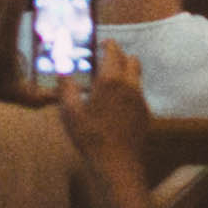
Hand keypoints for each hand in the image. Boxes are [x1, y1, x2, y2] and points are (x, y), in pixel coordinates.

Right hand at [55, 41, 153, 181]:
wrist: (117, 163)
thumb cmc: (90, 137)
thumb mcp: (70, 113)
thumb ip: (66, 88)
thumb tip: (63, 72)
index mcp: (110, 80)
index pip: (113, 52)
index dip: (108, 45)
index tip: (102, 44)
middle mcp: (129, 85)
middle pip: (131, 60)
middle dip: (119, 56)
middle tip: (106, 61)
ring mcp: (140, 99)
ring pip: (137, 76)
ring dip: (126, 72)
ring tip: (110, 82)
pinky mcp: (145, 112)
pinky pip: (139, 93)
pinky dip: (130, 89)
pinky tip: (117, 103)